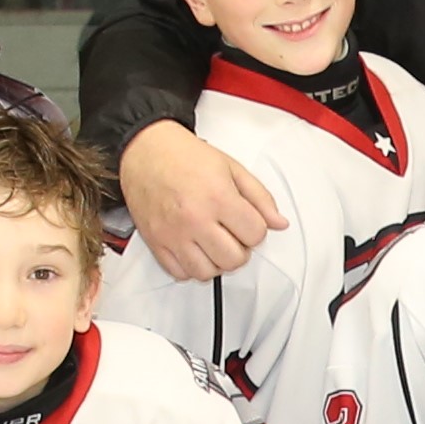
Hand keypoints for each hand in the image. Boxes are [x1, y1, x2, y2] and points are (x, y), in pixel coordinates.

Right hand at [115, 117, 289, 281]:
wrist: (145, 149)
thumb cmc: (186, 156)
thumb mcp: (232, 168)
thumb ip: (260, 198)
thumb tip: (279, 223)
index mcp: (218, 197)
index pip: (255, 235)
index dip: (256, 230)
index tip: (247, 222)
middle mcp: (195, 219)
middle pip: (234, 260)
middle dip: (240, 250)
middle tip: (232, 234)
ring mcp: (173, 234)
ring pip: (207, 273)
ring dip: (217, 263)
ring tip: (214, 244)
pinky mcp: (155, 242)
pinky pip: (180, 274)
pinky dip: (192, 267)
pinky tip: (195, 249)